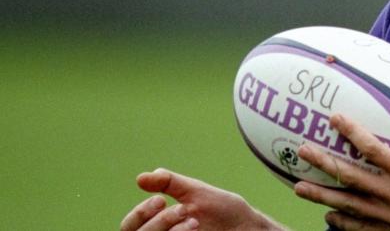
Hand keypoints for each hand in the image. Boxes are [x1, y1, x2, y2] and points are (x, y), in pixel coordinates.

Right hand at [119, 168, 285, 230]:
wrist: (247, 227)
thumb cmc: (222, 209)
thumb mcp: (195, 191)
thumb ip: (169, 183)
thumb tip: (141, 178)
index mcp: (158, 223)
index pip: (129, 226)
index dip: (139, 214)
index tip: (160, 200)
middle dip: (158, 223)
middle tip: (183, 209)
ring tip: (194, 221)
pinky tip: (196, 230)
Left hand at [293, 101, 389, 230]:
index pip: (373, 150)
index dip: (352, 132)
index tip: (335, 118)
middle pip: (351, 178)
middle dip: (324, 164)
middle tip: (302, 152)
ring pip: (349, 206)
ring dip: (322, 196)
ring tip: (299, 187)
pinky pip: (361, 229)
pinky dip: (343, 223)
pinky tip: (329, 217)